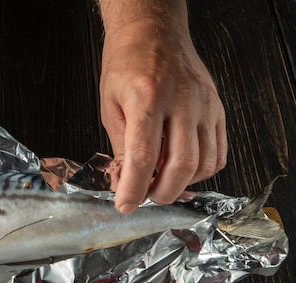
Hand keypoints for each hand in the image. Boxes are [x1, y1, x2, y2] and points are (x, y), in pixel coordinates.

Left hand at [99, 18, 226, 212]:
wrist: (153, 31)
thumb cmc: (127, 63)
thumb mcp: (111, 104)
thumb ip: (120, 145)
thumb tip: (125, 181)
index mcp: (147, 98)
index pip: (143, 156)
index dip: (134, 187)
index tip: (125, 204)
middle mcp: (181, 101)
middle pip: (180, 165)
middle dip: (161, 192)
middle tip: (146, 197)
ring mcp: (204, 105)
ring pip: (204, 163)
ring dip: (182, 183)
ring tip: (162, 181)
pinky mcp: (218, 108)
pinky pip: (219, 152)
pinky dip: (203, 170)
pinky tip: (183, 168)